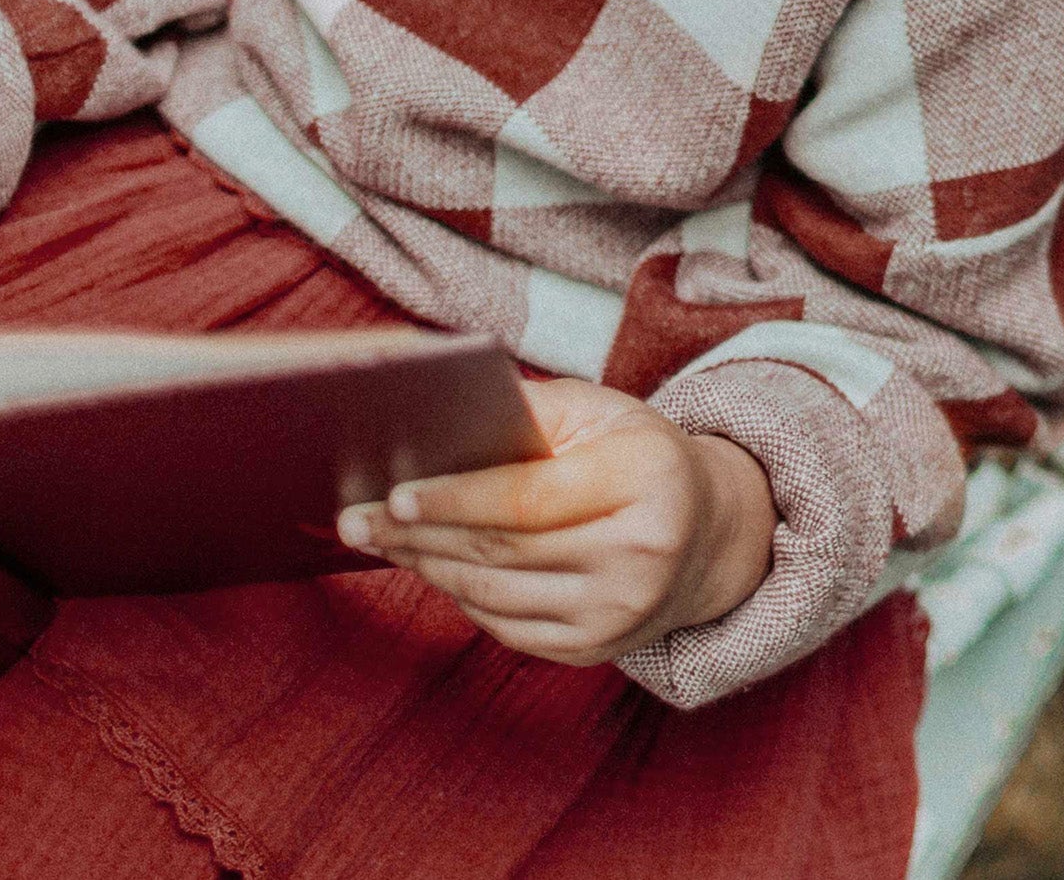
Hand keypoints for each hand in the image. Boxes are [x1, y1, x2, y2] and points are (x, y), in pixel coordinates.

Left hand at [340, 376, 777, 665]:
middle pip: (503, 550)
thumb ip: (527, 415)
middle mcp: (639, 555)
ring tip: (376, 540)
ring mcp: (620, 613)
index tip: (394, 494)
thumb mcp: (600, 413)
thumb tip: (435, 425)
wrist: (709, 533)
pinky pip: (507, 627)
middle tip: (354, 518)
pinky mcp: (598, 650)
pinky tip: (429, 566)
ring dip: (427, 567)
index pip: (530, 498)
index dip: (456, 499)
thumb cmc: (637, 455)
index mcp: (644, 480)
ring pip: (496, 593)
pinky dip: (460, 596)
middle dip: (419, 535)